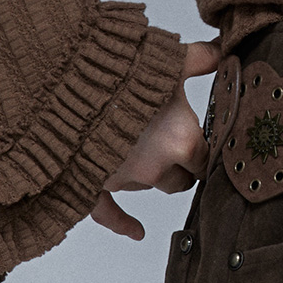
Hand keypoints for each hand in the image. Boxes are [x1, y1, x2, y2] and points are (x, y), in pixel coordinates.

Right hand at [90, 38, 221, 242]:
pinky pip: (109, 214)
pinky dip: (123, 223)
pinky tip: (137, 232)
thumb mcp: (165, 57)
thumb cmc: (117, 68)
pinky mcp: (93, 185)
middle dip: (179, 167)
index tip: (200, 141)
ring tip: (138, 148)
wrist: (62, 81)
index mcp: (181, 140)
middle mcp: (156, 166)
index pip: (206, 159)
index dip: (204, 149)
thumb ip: (198, 58)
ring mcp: (124, 180)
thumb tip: (221, 50)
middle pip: (181, 181)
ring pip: (147, 186)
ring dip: (147, 174)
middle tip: (174, 148)